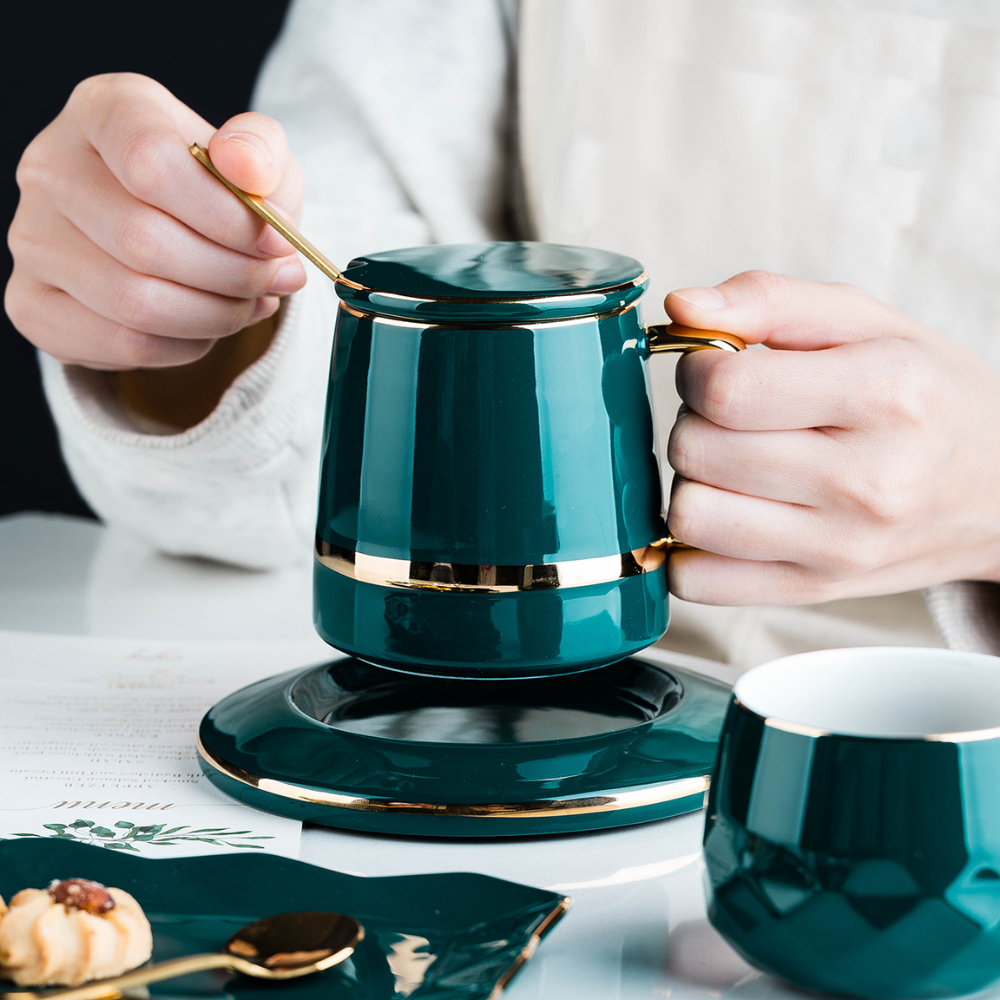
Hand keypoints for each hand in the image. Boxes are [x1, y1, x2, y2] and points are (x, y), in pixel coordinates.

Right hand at [5, 72, 305, 370]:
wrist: (180, 236)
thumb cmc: (218, 192)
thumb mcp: (257, 160)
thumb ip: (262, 152)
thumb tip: (247, 169)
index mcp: (103, 109)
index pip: (150, 161)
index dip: (227, 216)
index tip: (277, 242)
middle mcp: (51, 167)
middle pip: (144, 241)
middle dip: (233, 276)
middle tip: (276, 281)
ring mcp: (31, 238)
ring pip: (135, 302)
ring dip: (216, 315)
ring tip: (252, 304)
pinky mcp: (33, 303)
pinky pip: (123, 344)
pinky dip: (186, 346)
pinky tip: (210, 326)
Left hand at [664, 271, 999, 604]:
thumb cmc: (929, 397)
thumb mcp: (869, 323)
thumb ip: (770, 300)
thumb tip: (681, 306)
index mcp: (885, 394)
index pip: (727, 390)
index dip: (698, 370)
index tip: (718, 367)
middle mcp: (866, 481)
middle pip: (696, 450)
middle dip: (695, 421)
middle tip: (735, 417)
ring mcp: (839, 548)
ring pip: (689, 515)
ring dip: (694, 482)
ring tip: (735, 466)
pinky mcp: (814, 591)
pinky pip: (698, 581)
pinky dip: (693, 547)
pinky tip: (728, 515)